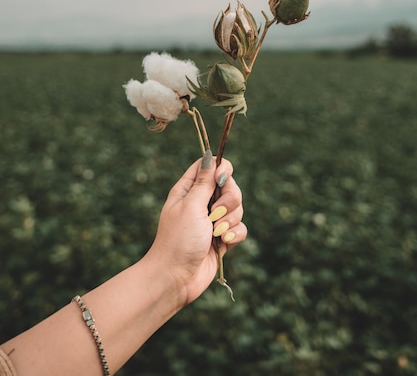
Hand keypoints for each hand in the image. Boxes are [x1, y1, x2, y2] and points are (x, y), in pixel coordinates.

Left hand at [146, 152, 246, 305]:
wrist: (176, 278)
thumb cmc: (178, 240)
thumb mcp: (191, 206)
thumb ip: (204, 182)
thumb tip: (210, 156)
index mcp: (188, 189)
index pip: (211, 166)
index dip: (221, 169)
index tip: (222, 181)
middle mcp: (201, 202)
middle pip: (230, 186)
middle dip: (229, 201)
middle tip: (215, 214)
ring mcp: (213, 220)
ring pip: (238, 208)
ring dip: (230, 220)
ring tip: (215, 233)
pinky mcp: (222, 238)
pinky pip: (240, 227)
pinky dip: (235, 234)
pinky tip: (223, 243)